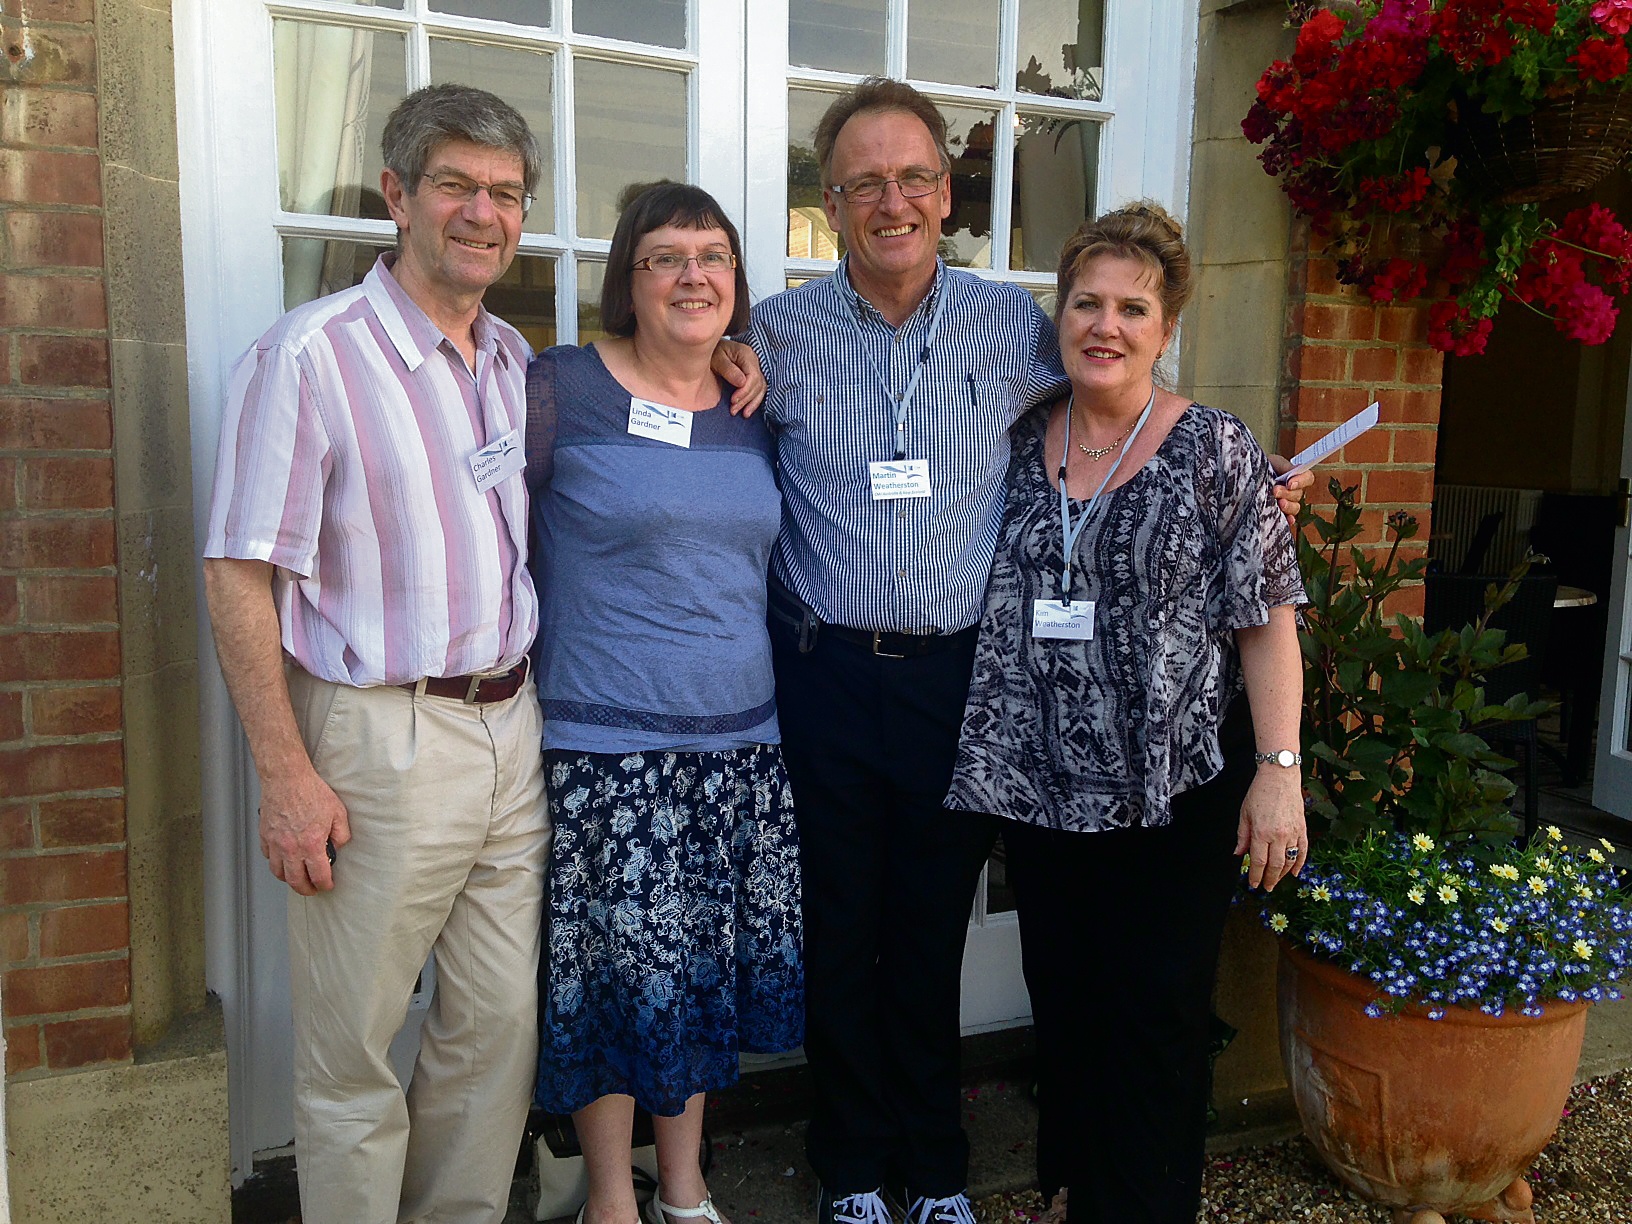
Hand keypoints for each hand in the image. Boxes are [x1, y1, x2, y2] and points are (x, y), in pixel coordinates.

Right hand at [258, 765, 350, 895]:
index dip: (325, 885)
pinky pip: (268, 857)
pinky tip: (283, 859)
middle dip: (306, 890)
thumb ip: (341, 834)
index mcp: (311, 844)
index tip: (327, 885)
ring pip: (278, 872)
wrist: (286, 778)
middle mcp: (291, 848)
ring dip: (289, 879)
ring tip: (297, 878)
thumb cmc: (311, 791)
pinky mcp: (265, 835)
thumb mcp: (338, 812)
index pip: (318, 876)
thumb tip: (338, 847)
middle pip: (296, 881)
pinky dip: (276, 863)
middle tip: (312, 889)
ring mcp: (275, 843)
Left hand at [711, 338, 766, 415]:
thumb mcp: (716, 359)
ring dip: (752, 403)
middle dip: (746, 399)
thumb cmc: (711, 352)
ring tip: (743, 414)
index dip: (745, 391)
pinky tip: (747, 411)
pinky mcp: (752, 376)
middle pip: (758, 384)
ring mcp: (754, 368)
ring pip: (761, 388)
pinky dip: (754, 401)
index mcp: (746, 354)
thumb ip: (728, 370)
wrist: (707, 349)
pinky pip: (759, 389)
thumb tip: (742, 383)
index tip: (733, 400)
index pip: (753, 376)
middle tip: (733, 410)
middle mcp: (753, 361)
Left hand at [1235, 766, 1306, 891]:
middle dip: (1270, 879)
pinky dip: (1300, 863)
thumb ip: (1242, 836)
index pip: (1259, 861)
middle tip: (1267, 887)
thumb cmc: (1259, 793)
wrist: (1279, 777)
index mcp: (1261, 832)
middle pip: (1275, 865)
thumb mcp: (1244, 814)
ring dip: (1283, 874)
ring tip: (1277, 881)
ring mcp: (1293, 833)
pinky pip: (1303, 850)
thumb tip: (1238, 854)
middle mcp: (1278, 835)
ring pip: (1290, 860)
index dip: (1256, 875)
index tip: (1254, 884)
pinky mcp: (1303, 828)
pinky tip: (1295, 873)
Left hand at [1267, 455, 1312, 525]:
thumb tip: (1296, 471)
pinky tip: (1287, 520)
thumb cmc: (1261, 467)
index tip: (1290, 483)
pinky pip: (1287, 519)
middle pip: (1299, 495)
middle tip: (1275, 490)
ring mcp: (1286, 502)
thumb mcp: (1274, 462)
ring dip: (1288, 506)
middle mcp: (1292, 490)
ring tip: (1279, 503)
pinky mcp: (1278, 513)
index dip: (1302, 481)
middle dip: (1287, 493)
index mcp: (1295, 476)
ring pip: (1295, 508)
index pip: (1307, 478)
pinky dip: (1288, 520)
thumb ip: (1286, 466)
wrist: (1247, 477)